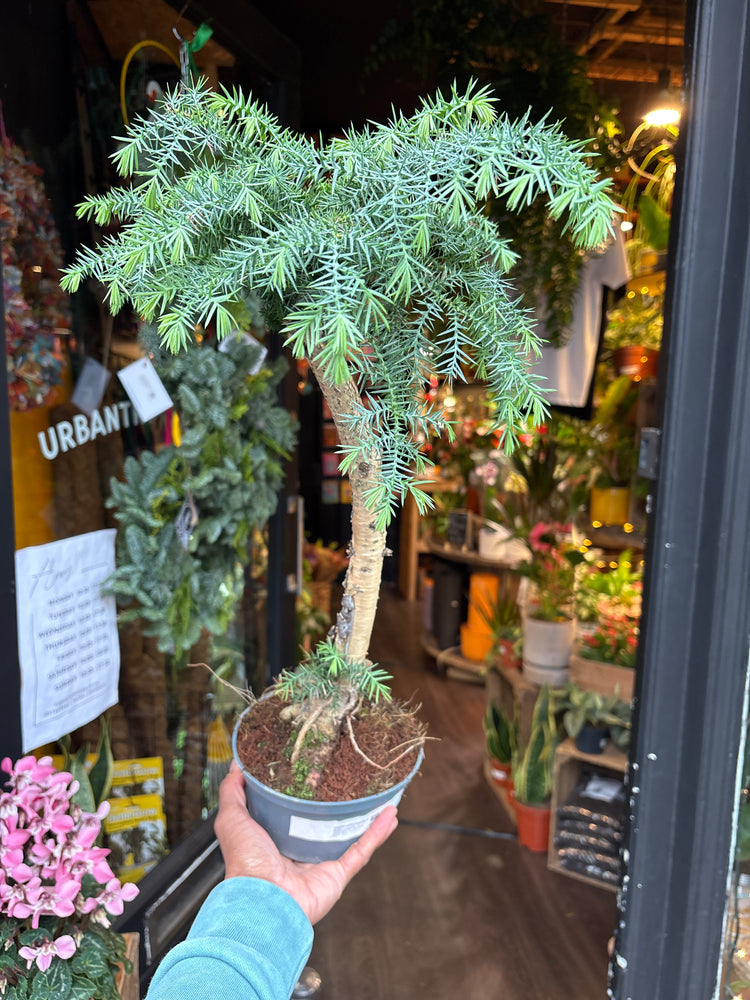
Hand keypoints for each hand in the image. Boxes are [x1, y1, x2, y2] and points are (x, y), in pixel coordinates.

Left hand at [214, 762, 397, 923]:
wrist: (263, 900)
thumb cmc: (245, 863)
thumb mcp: (232, 819)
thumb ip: (232, 792)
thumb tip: (236, 766)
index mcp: (274, 839)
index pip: (292, 812)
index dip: (303, 792)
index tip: (314, 769)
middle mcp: (299, 851)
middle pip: (323, 823)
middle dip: (338, 804)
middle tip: (351, 779)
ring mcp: (320, 863)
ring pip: (348, 835)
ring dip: (365, 817)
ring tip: (379, 794)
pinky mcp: (338, 874)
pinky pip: (362, 850)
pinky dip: (377, 833)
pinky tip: (390, 814)